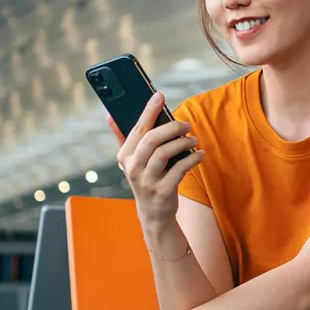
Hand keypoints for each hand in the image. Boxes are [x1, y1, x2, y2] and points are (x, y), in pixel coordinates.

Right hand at [111, 93, 204, 229]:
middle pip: (151, 140)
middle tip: (186, 124)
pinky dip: (192, 159)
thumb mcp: (131, 161)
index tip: (159, 95)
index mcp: (124, 156)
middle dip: (171, 128)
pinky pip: (179, 169)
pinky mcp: (163, 191)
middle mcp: (133, 168)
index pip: (137, 129)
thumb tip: (110, 115)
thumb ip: (122, 137)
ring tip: (193, 139)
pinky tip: (200, 154)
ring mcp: (147, 181)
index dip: (148, 111)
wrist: (153, 213)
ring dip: (182, 143)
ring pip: (164, 153)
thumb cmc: (145, 179)